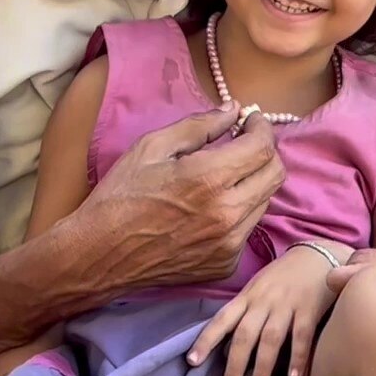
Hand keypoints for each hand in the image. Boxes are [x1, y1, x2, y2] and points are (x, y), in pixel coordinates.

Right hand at [71, 105, 284, 289]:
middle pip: (275, 174)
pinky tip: (210, 208)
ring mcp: (229, 243)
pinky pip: (247, 229)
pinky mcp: (225, 264)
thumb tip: (233, 111)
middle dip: (264, 151)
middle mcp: (227, 214)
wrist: (100, 254)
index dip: (261, 127)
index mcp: (209, 179)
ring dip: (252, 182)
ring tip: (223, 176)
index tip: (251, 120)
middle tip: (244, 142)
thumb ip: (199, 125)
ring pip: (265, 202)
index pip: (263, 147)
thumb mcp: (152, 147)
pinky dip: (238, 212)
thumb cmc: (120, 197)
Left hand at [186, 244, 339, 375]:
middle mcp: (263, 301)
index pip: (222, 320)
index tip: (192, 362)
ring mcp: (286, 304)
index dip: (206, 340)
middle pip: (244, 335)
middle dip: (234, 365)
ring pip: (270, 338)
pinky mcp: (310, 309)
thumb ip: (245, 313)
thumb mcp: (258, 289)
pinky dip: (297, 357)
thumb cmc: (283, 277)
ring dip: (262, 366)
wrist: (317, 255)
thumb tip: (226, 347)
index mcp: (247, 297)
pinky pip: (302, 336)